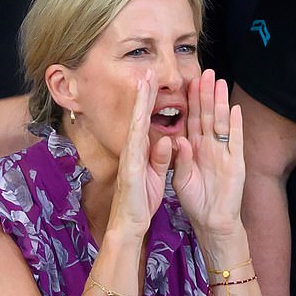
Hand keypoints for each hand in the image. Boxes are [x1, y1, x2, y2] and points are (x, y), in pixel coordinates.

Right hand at [108, 70, 172, 239]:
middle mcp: (132, 152)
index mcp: (140, 153)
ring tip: (144, 83)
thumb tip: (166, 140)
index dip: (149, 102)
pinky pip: (135, 147)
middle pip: (138, 118)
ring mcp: (130, 160)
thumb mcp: (155, 175)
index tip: (152, 82)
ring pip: (135, 126)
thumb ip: (160, 158)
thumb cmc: (141, 201)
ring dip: (139, 105)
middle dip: (142, 94)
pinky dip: (138, 130)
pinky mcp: (131, 171)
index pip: (145, 122)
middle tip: (147, 71)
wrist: (128, 224)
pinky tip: (141, 117)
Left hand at [172, 70, 244, 236]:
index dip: (190, 102)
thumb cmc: (195, 201)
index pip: (192, 120)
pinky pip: (235, 140)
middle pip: (207, 115)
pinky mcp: (235, 162)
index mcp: (194, 149)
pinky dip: (235, 125)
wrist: (212, 221)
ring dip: (221, 103)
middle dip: (206, 94)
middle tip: (206, 72)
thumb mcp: (181, 180)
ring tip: (220, 82)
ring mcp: (224, 153)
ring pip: (221, 122)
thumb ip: (181, 160)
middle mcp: (209, 147)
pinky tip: (235, 109)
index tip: (188, 82)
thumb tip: (179, 139)